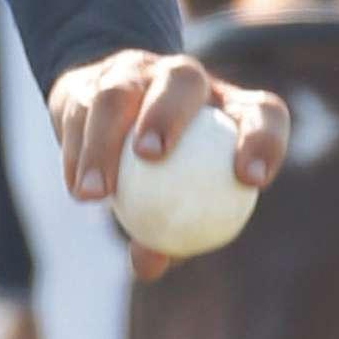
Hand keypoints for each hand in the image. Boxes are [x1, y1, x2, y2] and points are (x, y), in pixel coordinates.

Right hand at [48, 50, 288, 279]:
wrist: (116, 122)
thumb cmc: (168, 178)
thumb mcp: (178, 207)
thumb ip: (167, 235)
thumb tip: (147, 265)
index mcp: (230, 109)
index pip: (262, 114)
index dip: (263, 140)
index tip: (249, 180)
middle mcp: (186, 80)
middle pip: (182, 79)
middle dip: (166, 113)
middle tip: (150, 155)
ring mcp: (138, 73)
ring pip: (118, 94)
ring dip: (102, 141)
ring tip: (96, 192)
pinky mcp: (93, 79)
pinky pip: (80, 111)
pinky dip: (76, 151)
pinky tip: (76, 186)